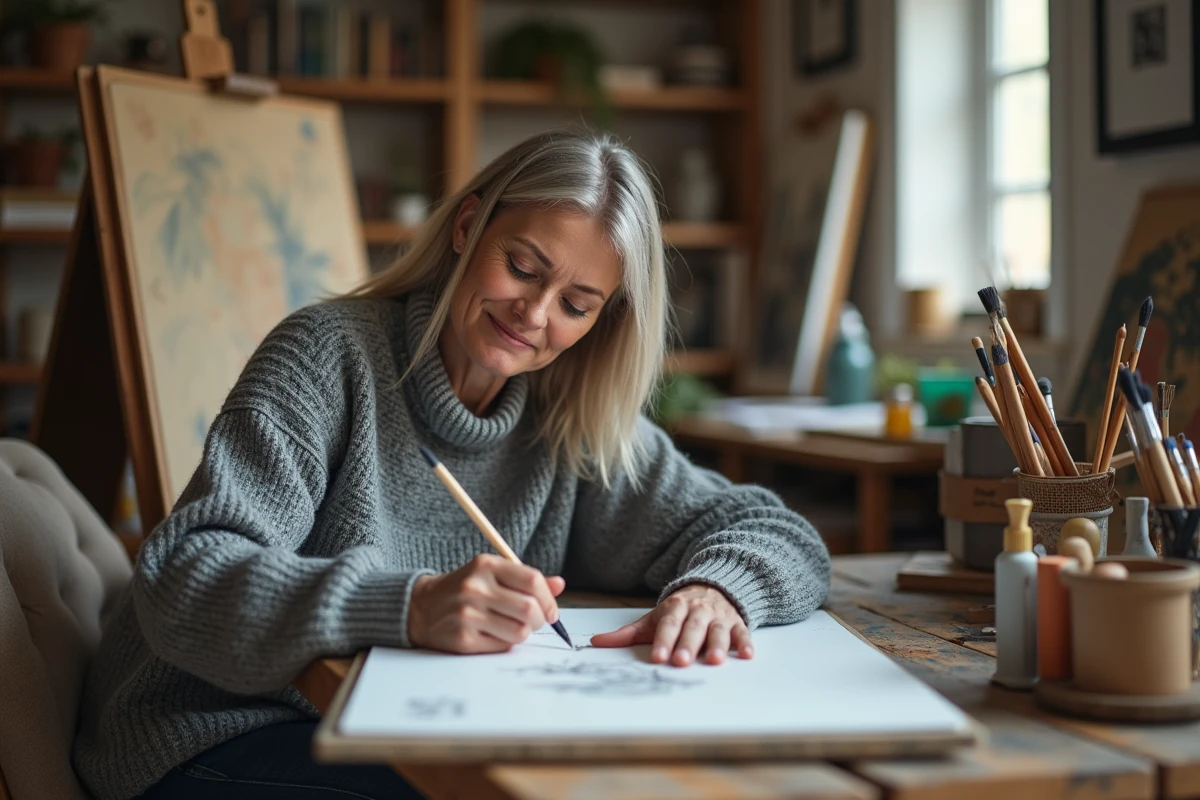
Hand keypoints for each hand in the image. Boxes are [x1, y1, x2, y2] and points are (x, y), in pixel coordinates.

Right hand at [407, 554, 565, 653]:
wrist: (422, 607)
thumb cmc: (465, 589)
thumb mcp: (492, 574)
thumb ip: (525, 579)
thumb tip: (559, 584)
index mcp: (486, 565)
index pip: (532, 580)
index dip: (549, 599)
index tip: (551, 611)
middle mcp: (475, 587)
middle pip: (529, 609)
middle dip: (540, 620)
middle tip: (535, 622)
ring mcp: (467, 614)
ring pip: (520, 631)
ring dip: (524, 633)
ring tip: (514, 628)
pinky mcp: (462, 639)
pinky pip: (502, 646)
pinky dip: (506, 643)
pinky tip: (495, 635)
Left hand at [590, 584, 751, 666]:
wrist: (713, 586)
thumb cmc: (679, 611)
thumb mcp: (654, 618)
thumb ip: (628, 633)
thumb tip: (595, 642)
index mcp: (675, 607)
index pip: (668, 624)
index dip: (664, 639)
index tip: (658, 656)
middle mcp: (698, 611)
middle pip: (692, 627)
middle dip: (687, 644)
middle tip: (681, 661)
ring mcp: (719, 616)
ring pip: (718, 630)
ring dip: (717, 644)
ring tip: (714, 660)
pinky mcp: (737, 623)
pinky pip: (742, 632)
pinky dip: (745, 643)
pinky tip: (746, 655)